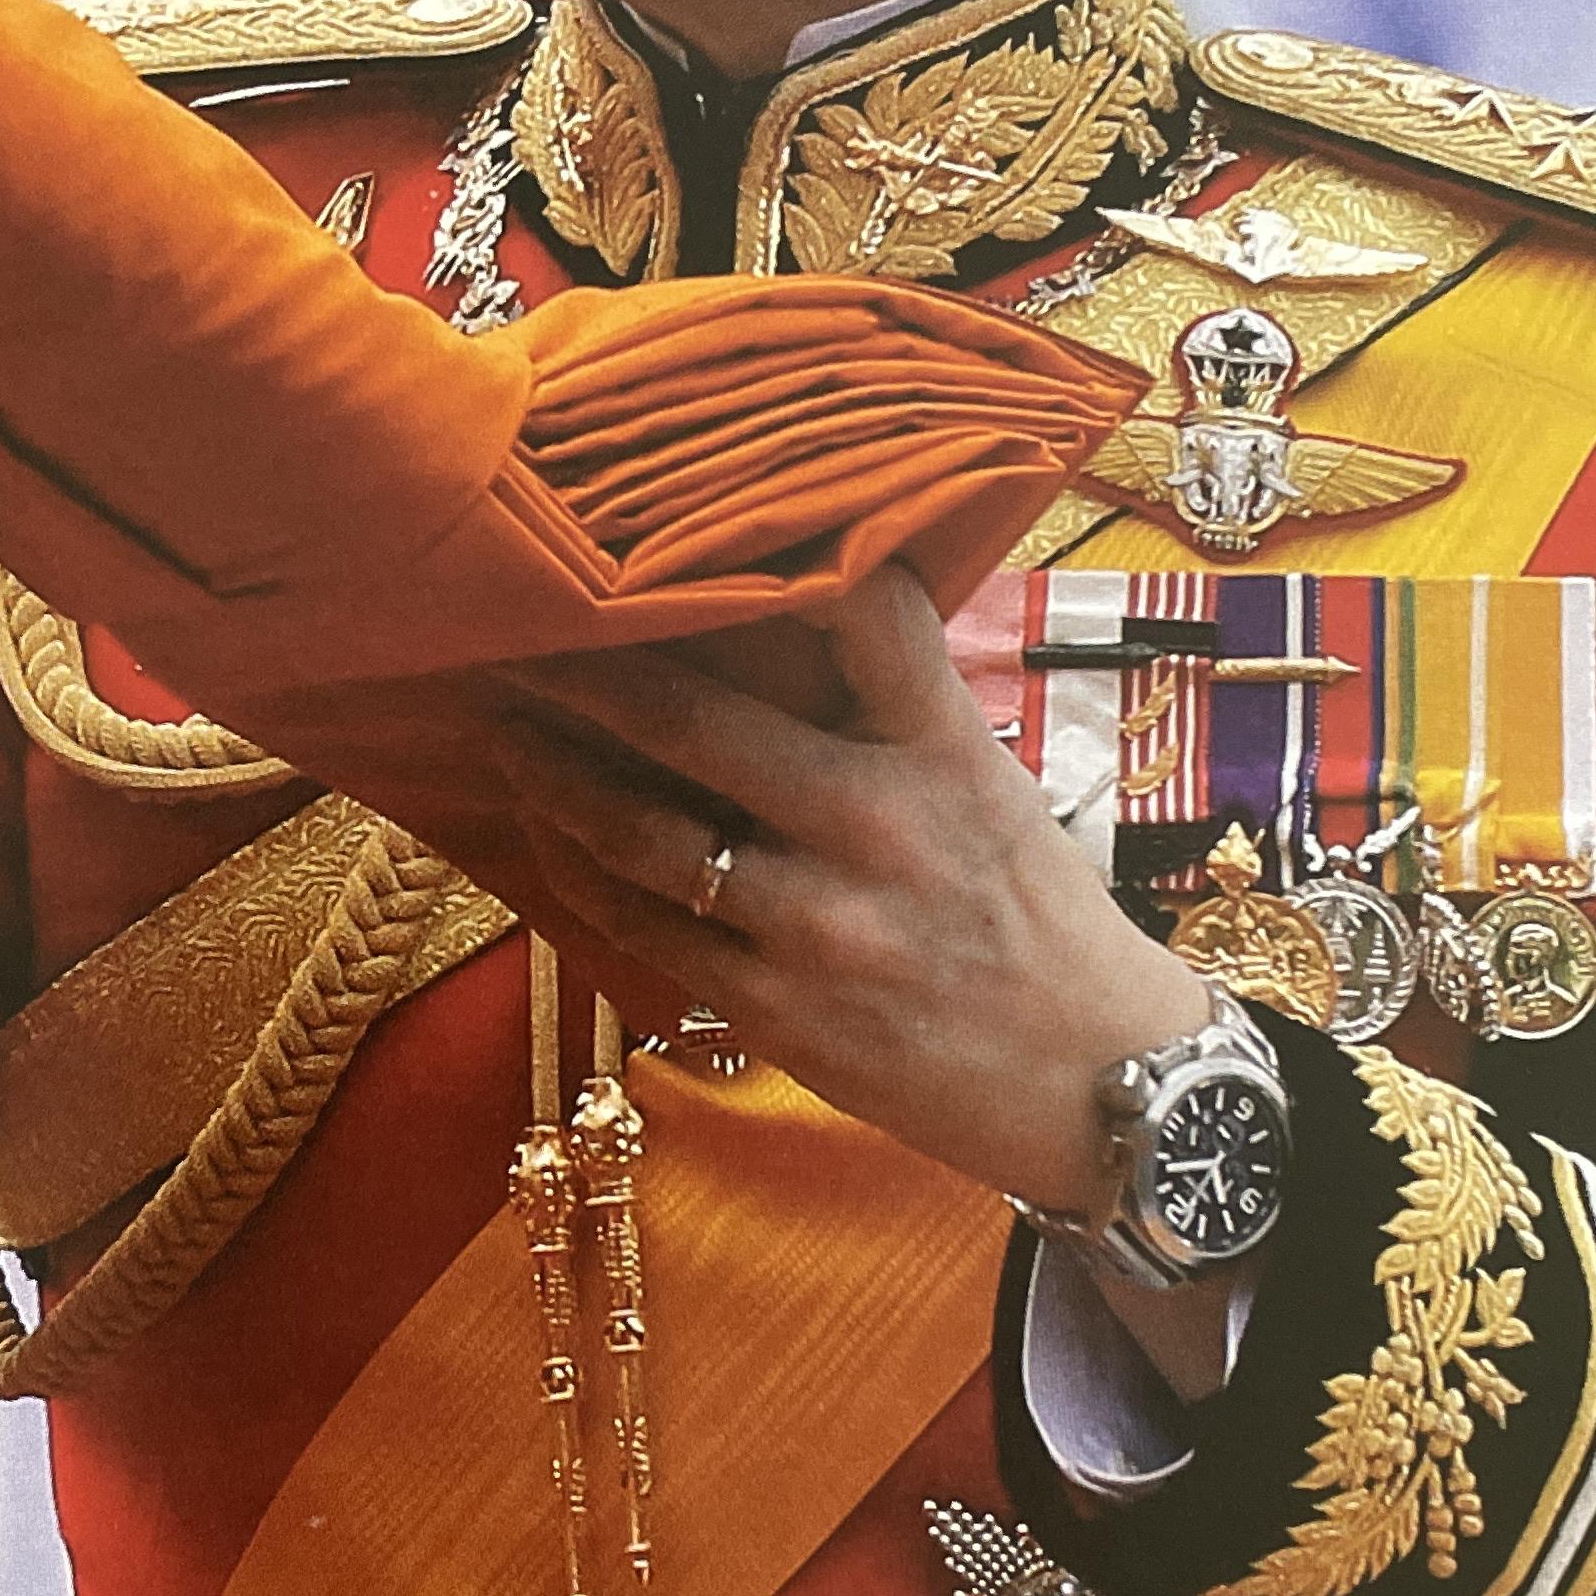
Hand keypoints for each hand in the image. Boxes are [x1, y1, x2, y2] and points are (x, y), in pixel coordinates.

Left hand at [491, 560, 1208, 1218]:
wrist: (1095, 1085)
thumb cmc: (1037, 919)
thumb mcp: (993, 786)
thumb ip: (901, 706)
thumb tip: (803, 603)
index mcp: (944, 751)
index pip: (866, 613)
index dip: (774, 551)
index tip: (673, 510)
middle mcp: (878, 825)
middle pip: (696, 722)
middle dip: (582, 669)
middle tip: (505, 618)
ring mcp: (819, 924)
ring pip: (642, 833)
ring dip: (552, 773)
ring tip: (500, 726)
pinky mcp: (777, 1008)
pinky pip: (644, 928)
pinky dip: (582, 871)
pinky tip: (547, 830)